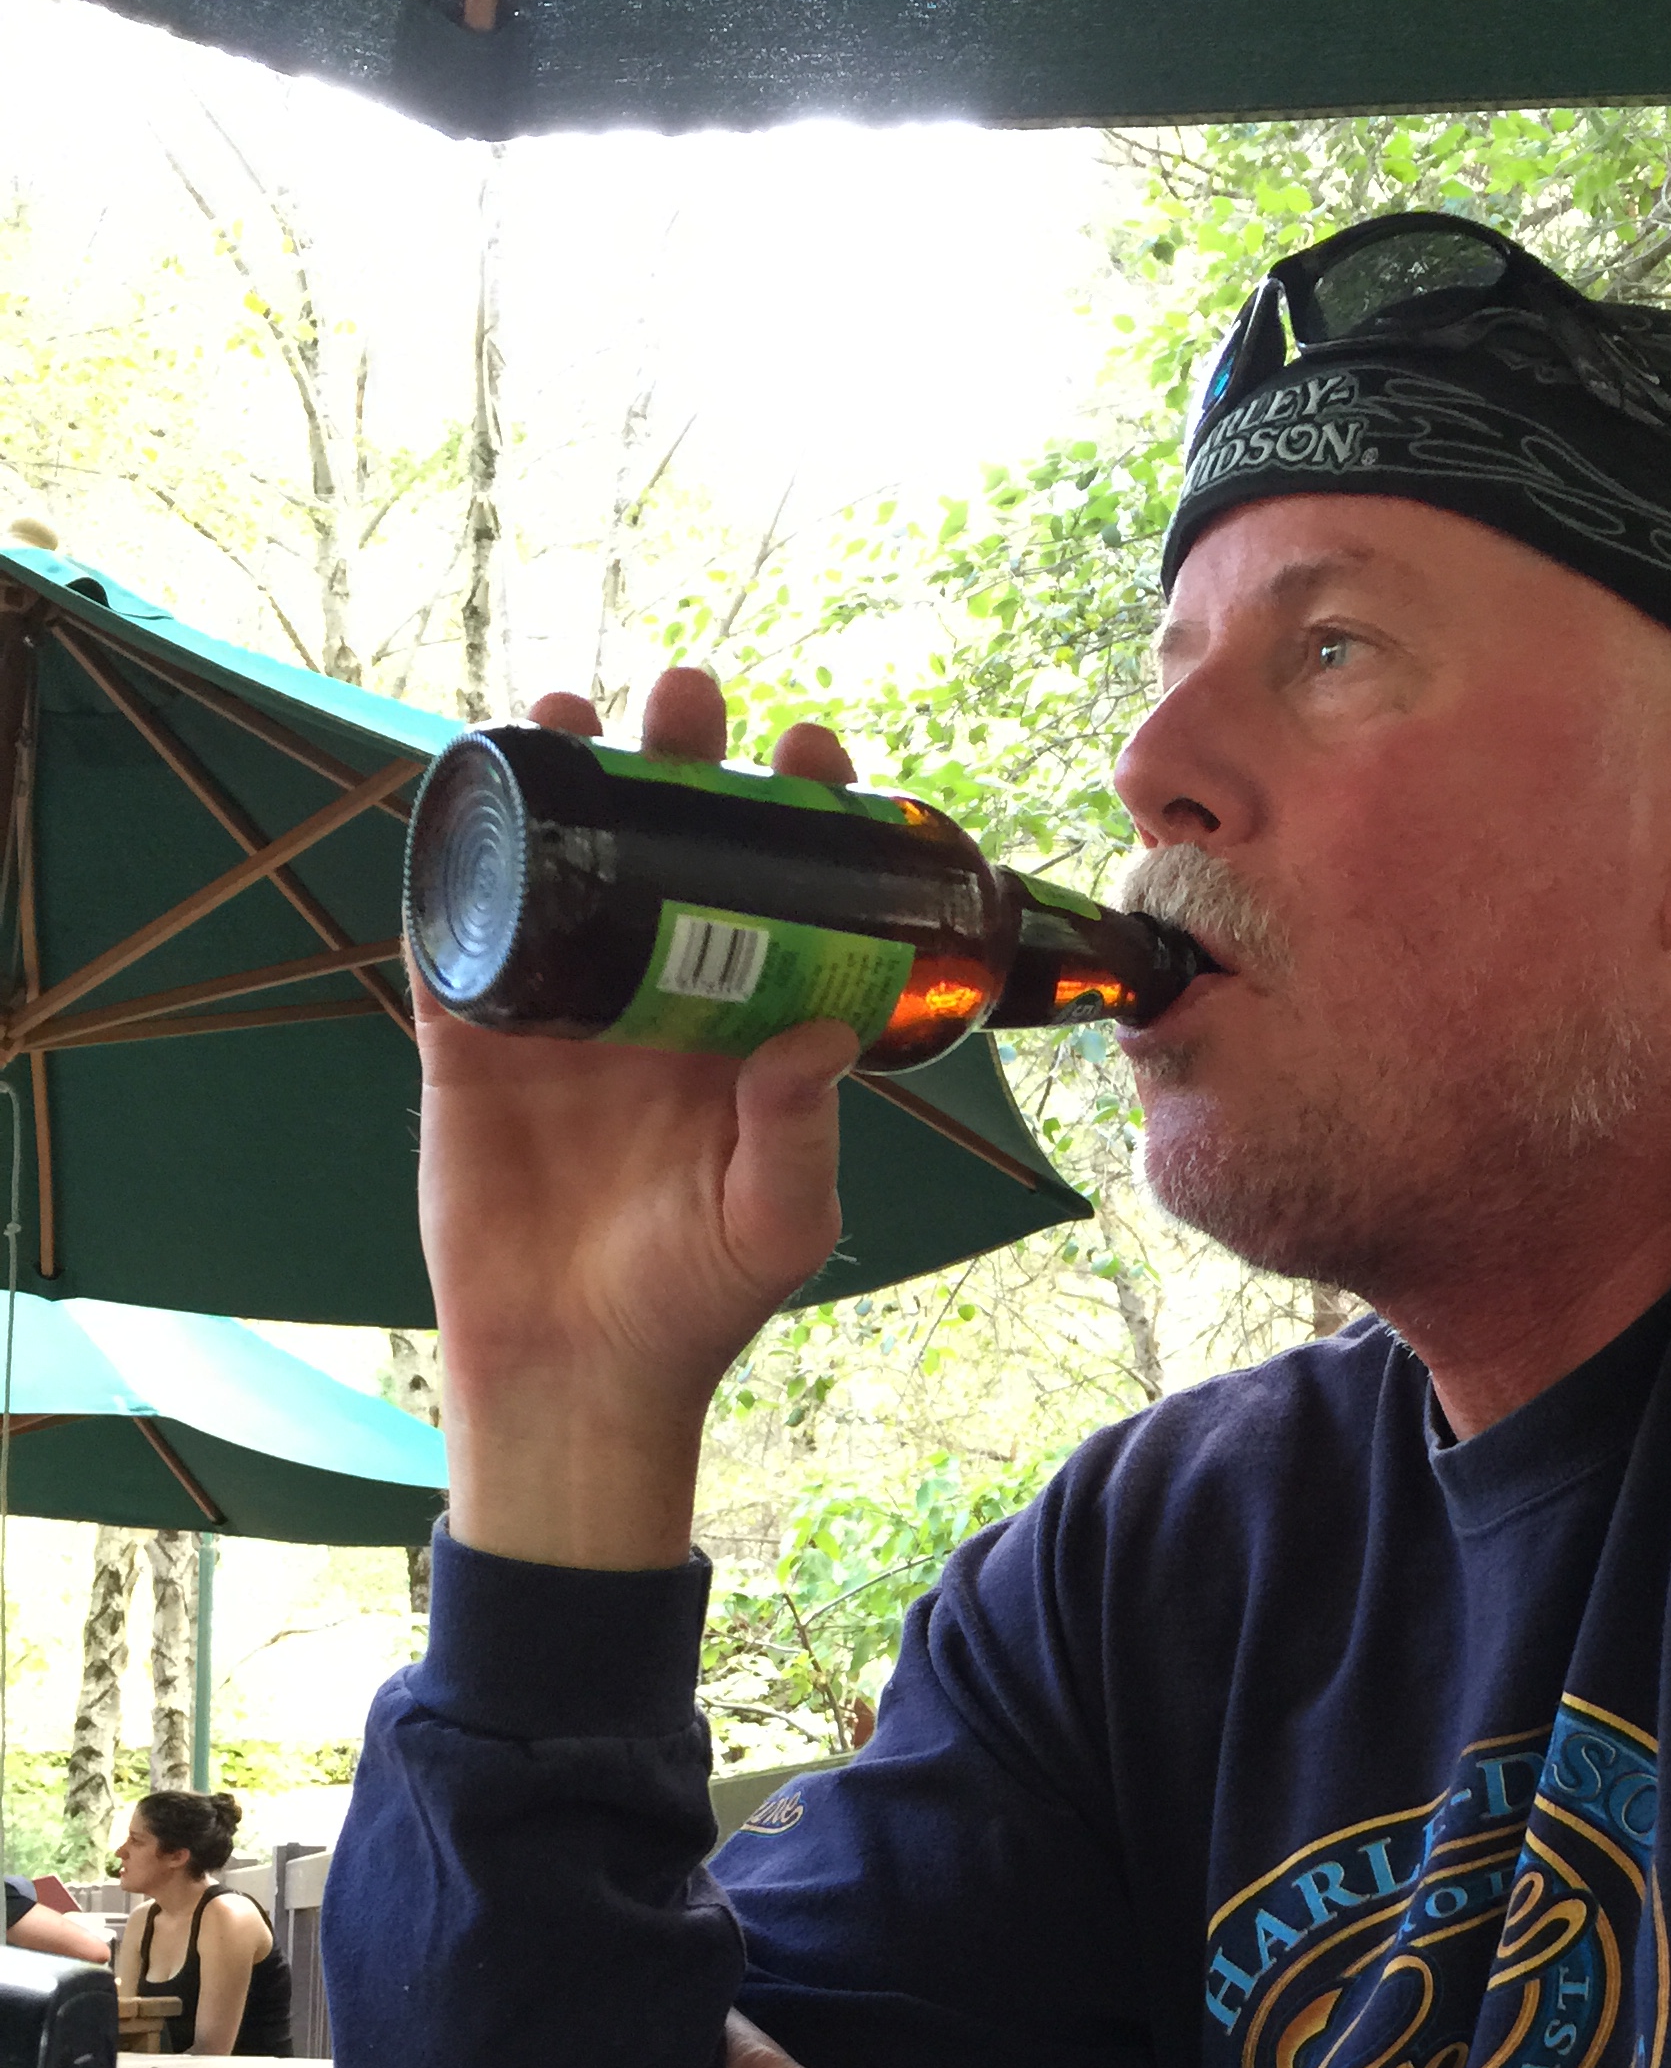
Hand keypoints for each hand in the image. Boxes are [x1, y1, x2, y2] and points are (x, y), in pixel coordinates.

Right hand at [417, 668, 859, 1567]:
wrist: (577, 1373)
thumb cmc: (696, 1302)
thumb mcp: (778, 1223)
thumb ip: (800, 1132)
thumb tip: (816, 1025)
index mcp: (744, 1027)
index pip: (783, 894)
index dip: (799, 819)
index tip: (811, 749)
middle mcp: (657, 1000)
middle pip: (669, 850)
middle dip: (678, 761)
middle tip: (688, 694)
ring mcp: (561, 1014)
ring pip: (561, 867)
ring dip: (562, 780)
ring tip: (574, 707)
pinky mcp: (471, 1043)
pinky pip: (459, 936)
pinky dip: (457, 866)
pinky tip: (467, 790)